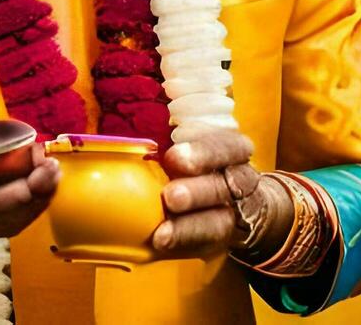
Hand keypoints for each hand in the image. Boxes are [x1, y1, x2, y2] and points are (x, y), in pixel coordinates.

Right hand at [0, 142, 60, 254]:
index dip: (4, 198)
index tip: (30, 180)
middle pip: (0, 219)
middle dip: (32, 196)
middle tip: (52, 169)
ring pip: (10, 226)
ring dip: (37, 203)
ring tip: (55, 177)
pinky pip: (8, 230)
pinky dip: (29, 213)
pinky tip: (45, 195)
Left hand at [152, 131, 260, 259]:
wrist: (242, 202)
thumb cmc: (201, 161)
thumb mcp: (194, 140)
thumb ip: (166, 132)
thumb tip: (117, 117)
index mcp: (232, 150)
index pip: (228, 147)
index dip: (204, 153)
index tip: (174, 158)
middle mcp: (240, 180)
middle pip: (226, 186)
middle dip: (197, 193)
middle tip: (170, 197)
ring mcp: (236, 212)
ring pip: (220, 220)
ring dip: (190, 227)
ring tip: (163, 234)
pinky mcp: (227, 237)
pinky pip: (211, 243)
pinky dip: (186, 244)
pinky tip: (163, 244)